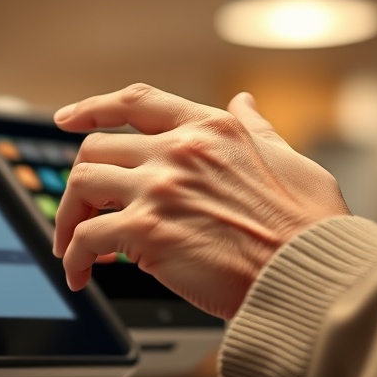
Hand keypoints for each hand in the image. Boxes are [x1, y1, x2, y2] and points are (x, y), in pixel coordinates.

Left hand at [52, 84, 349, 318]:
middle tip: (78, 211)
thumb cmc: (308, 227)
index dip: (93, 107)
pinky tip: (81, 274)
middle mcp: (179, 151)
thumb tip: (244, 102)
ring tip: (71, 246)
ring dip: (67, 218)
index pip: (136, 102)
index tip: (68, 119)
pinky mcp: (148, 231)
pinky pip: (86, 237)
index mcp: (211, 129)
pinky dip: (73, 257)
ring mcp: (160, 188)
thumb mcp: (288, 158)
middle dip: (79, 182)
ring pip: (81, 184)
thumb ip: (256, 128)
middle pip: (96, 148)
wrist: (309, 274)